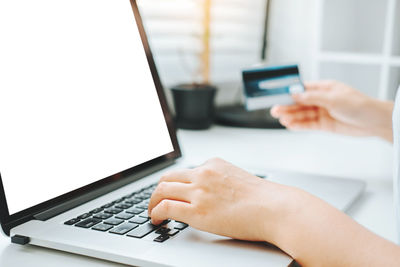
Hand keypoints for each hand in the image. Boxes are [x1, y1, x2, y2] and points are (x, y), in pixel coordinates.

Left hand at [148, 158, 290, 242]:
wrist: (274, 208)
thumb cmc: (263, 199)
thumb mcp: (237, 178)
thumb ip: (219, 181)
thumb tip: (209, 194)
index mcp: (213, 164)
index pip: (185, 171)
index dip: (174, 183)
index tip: (170, 191)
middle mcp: (203, 173)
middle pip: (168, 177)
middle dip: (158, 190)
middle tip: (155, 201)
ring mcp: (198, 191)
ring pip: (162, 190)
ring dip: (152, 202)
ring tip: (152, 212)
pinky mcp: (196, 210)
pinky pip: (165, 208)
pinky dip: (155, 213)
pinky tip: (156, 219)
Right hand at [270, 80, 393, 141]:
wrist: (374, 122)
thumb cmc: (359, 105)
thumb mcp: (334, 98)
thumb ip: (312, 97)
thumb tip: (296, 94)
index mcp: (324, 88)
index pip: (302, 89)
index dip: (290, 92)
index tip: (277, 94)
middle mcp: (321, 100)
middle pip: (300, 103)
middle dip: (287, 106)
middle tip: (275, 109)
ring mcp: (322, 112)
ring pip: (302, 115)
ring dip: (291, 117)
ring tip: (280, 119)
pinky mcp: (324, 125)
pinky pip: (308, 125)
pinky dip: (299, 125)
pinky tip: (290, 125)